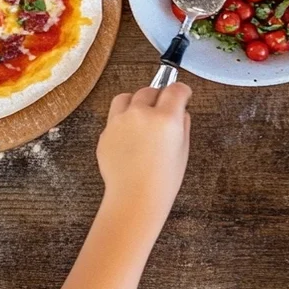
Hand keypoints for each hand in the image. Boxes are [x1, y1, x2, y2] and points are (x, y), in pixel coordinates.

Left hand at [97, 83, 190, 220]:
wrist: (134, 198)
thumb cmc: (163, 181)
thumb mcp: (183, 151)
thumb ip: (182, 125)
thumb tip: (180, 111)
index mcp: (165, 118)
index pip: (175, 90)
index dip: (181, 91)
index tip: (183, 95)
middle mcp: (141, 114)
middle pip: (149, 90)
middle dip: (158, 97)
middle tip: (163, 111)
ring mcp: (119, 121)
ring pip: (126, 97)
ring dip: (136, 102)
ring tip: (142, 117)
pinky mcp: (105, 132)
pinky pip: (114, 117)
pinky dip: (123, 120)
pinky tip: (130, 138)